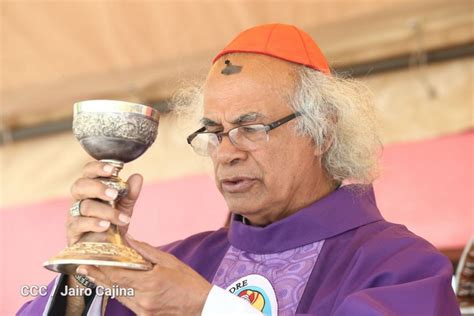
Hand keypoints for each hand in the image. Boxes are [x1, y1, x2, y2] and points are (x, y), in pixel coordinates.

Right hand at [67, 161, 142, 245]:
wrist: (107, 250)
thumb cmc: (112, 225)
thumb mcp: (124, 208)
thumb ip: (130, 194)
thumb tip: (137, 177)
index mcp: (91, 188)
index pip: (89, 171)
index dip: (98, 168)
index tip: (113, 169)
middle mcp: (80, 199)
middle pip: (80, 185)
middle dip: (98, 188)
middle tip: (114, 194)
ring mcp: (74, 215)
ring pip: (84, 206)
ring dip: (105, 211)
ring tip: (121, 219)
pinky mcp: (72, 231)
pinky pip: (79, 224)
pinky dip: (94, 223)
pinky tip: (106, 226)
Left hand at [76, 236, 212, 315]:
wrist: (203, 307)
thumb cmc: (189, 283)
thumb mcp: (170, 262)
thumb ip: (147, 252)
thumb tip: (130, 240)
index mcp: (150, 282)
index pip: (117, 276)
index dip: (99, 270)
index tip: (86, 263)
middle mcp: (143, 299)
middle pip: (113, 287)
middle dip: (97, 277)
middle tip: (82, 268)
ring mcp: (143, 311)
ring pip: (118, 296)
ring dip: (106, 285)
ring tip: (93, 275)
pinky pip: (128, 303)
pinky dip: (119, 293)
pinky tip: (114, 285)